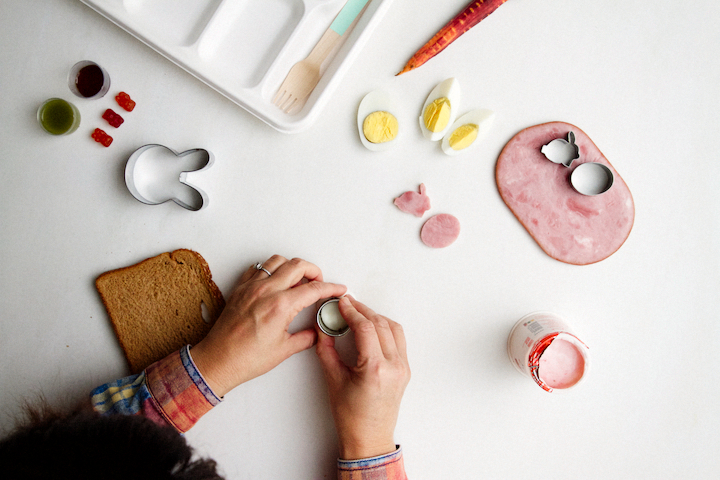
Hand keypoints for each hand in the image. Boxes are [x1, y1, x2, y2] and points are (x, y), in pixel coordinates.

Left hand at [191, 256, 346, 396]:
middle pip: (297, 265)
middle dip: (314, 271)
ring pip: (277, 261)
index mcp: (280, 306)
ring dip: (292, 266)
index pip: (313, 288)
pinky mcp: (240, 288)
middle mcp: (265, 291)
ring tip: (298, 279)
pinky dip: (271, 269)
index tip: (338, 289)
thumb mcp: (284, 350)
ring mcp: (251, 287)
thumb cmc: (246, 358)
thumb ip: (305, 338)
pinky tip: (275, 281)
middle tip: (319, 282)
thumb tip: (315, 333)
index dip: (330, 288)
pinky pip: (258, 268)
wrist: (218, 361)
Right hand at [315, 296, 409, 459]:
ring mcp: (402, 368)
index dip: (352, 311)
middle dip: (362, 310)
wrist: (369, 438)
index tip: (341, 303)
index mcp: (375, 369)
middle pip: (380, 324)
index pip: (365, 327)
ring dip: (375, 317)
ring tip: (358, 313)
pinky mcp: (405, 370)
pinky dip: (385, 328)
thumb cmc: (351, 416)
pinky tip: (372, 327)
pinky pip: (398, 339)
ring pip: (393, 328)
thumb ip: (326, 349)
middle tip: (347, 304)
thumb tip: (323, 328)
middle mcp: (393, 366)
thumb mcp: (333, 380)